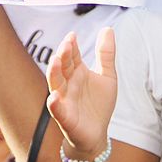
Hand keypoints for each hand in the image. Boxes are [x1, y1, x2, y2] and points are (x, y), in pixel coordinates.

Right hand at [45, 28, 116, 159]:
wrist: (97, 133)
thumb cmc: (98, 104)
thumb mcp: (107, 76)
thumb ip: (106, 54)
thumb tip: (108, 28)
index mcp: (77, 73)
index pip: (72, 56)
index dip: (71, 46)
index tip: (73, 35)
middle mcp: (68, 84)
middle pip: (63, 67)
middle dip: (63, 56)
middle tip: (67, 44)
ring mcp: (65, 100)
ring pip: (56, 85)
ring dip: (54, 73)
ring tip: (55, 61)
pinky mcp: (66, 119)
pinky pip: (58, 111)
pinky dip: (55, 105)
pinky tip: (54, 98)